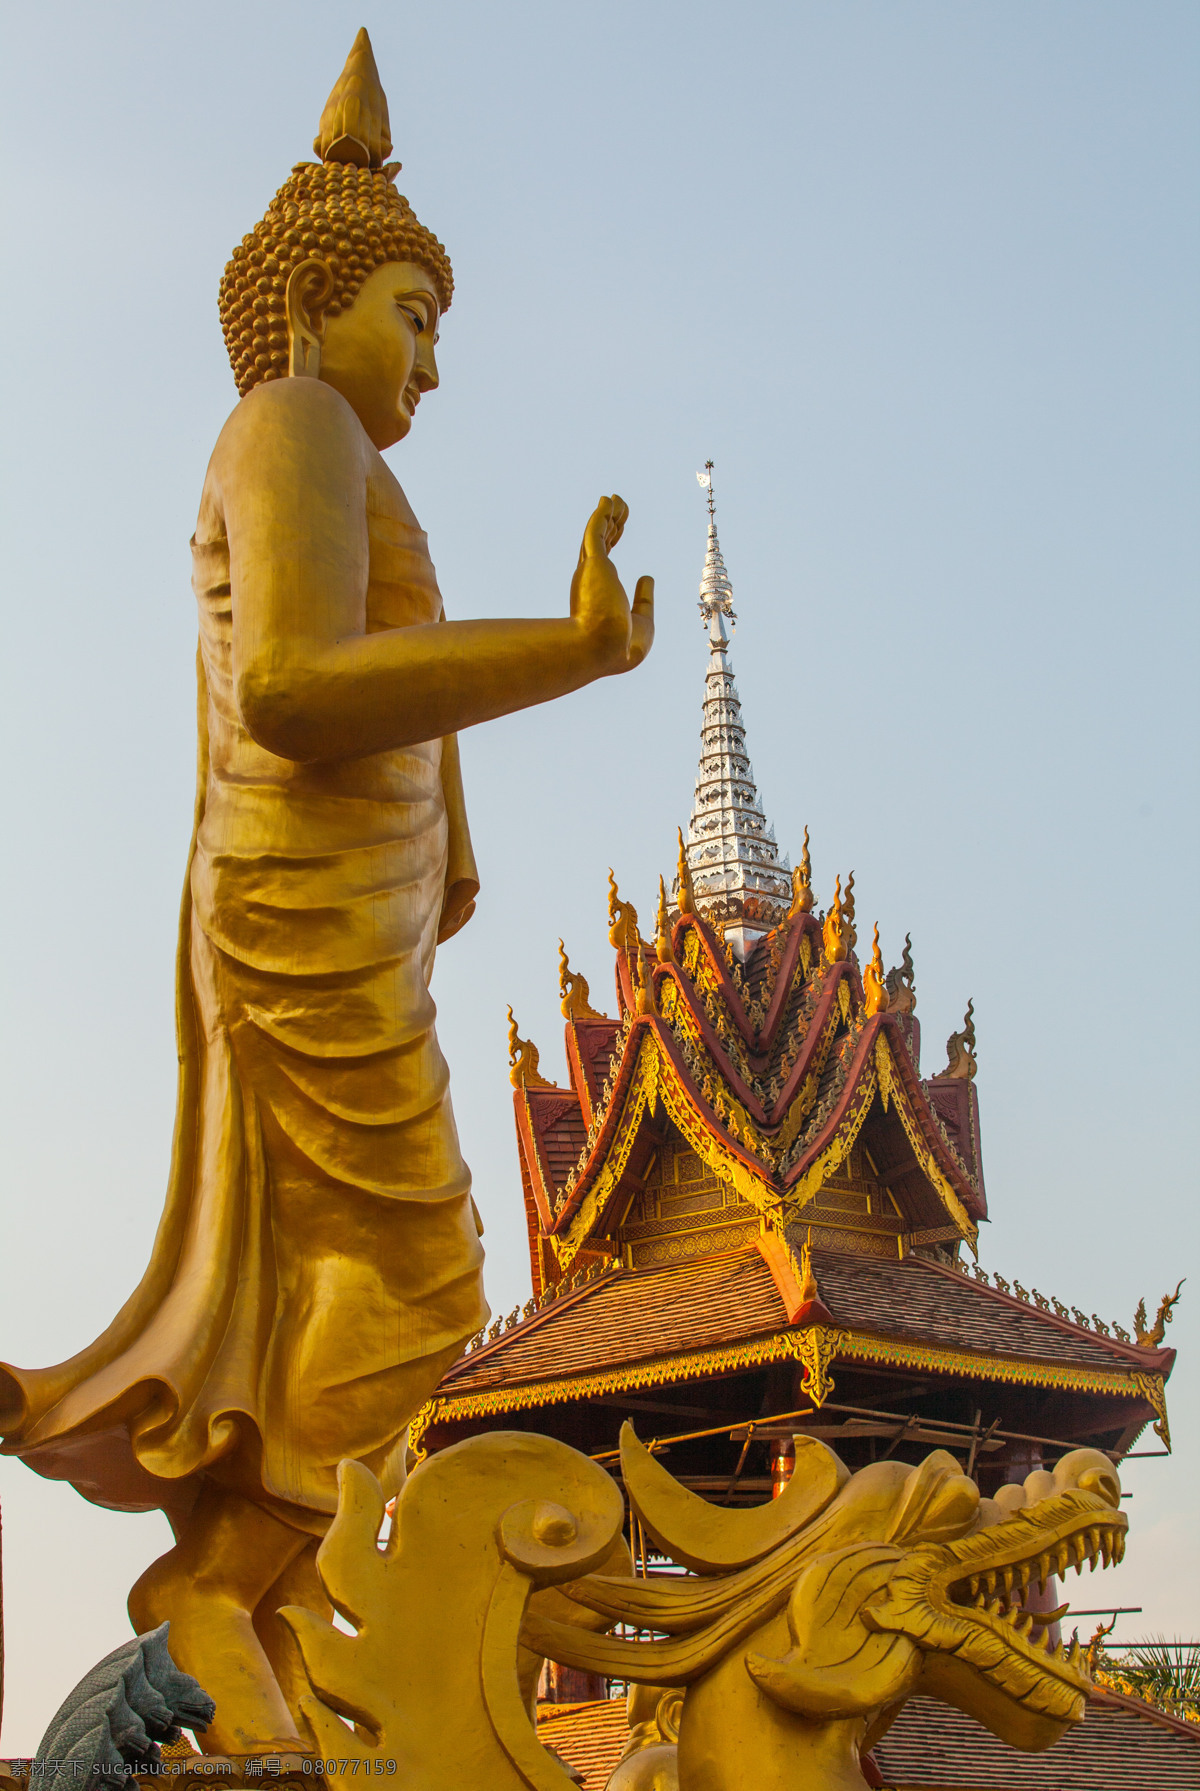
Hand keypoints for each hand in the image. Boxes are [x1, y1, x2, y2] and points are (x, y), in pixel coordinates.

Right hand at [569, 495, 654, 674]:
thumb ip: (644, 599)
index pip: (605, 560)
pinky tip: (609, 501)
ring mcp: (590, 571)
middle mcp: (590, 580)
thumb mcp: (643, 621)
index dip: (612, 541)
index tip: (618, 528)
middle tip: (618, 506)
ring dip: (608, 515)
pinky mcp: (593, 564)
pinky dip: (601, 515)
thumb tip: (647, 577)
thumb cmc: (620, 646)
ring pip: (599, 533)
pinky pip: (596, 531)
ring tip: (617, 498)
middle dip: (610, 523)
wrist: (603, 649)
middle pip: (600, 542)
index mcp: (598, 594)